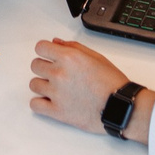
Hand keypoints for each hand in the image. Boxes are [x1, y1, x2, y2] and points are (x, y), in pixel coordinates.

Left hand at [30, 38, 154, 142]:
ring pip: (33, 84)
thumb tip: (56, 43)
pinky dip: (40, 103)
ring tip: (55, 88)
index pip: (40, 47)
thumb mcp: (96, 57)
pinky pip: (34, 105)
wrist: (121, 107)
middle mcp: (60, 73)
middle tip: (56, 73)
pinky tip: (49, 101)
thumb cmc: (112, 83)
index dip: (45, 51)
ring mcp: (56, 93)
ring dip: (42, 85)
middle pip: (35, 65)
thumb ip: (73, 47)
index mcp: (69, 58)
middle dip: (44, 67)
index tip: (49, 55)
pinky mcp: (57, 111)